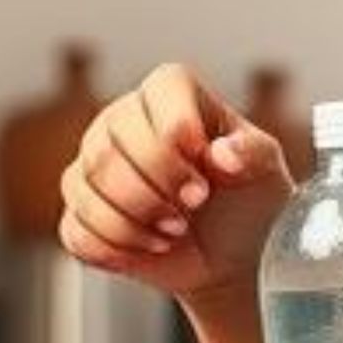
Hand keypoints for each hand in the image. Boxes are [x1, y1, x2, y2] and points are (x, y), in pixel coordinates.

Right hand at [58, 62, 296, 299]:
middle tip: (193, 206)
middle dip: (155, 188)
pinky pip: (76, 228)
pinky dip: (114, 247)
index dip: (179, 129)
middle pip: (111, 144)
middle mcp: (124, 120)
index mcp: (173, 95)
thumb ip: (252, 153)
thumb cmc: (248, 200)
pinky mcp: (80, 211)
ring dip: (135, 221)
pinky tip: (148, 246)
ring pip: (86, 186)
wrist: (232, 253)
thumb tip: (222, 154)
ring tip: (175, 231)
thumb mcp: (266, 171)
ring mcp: (94, 165)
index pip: (161, 88)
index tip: (205, 170)